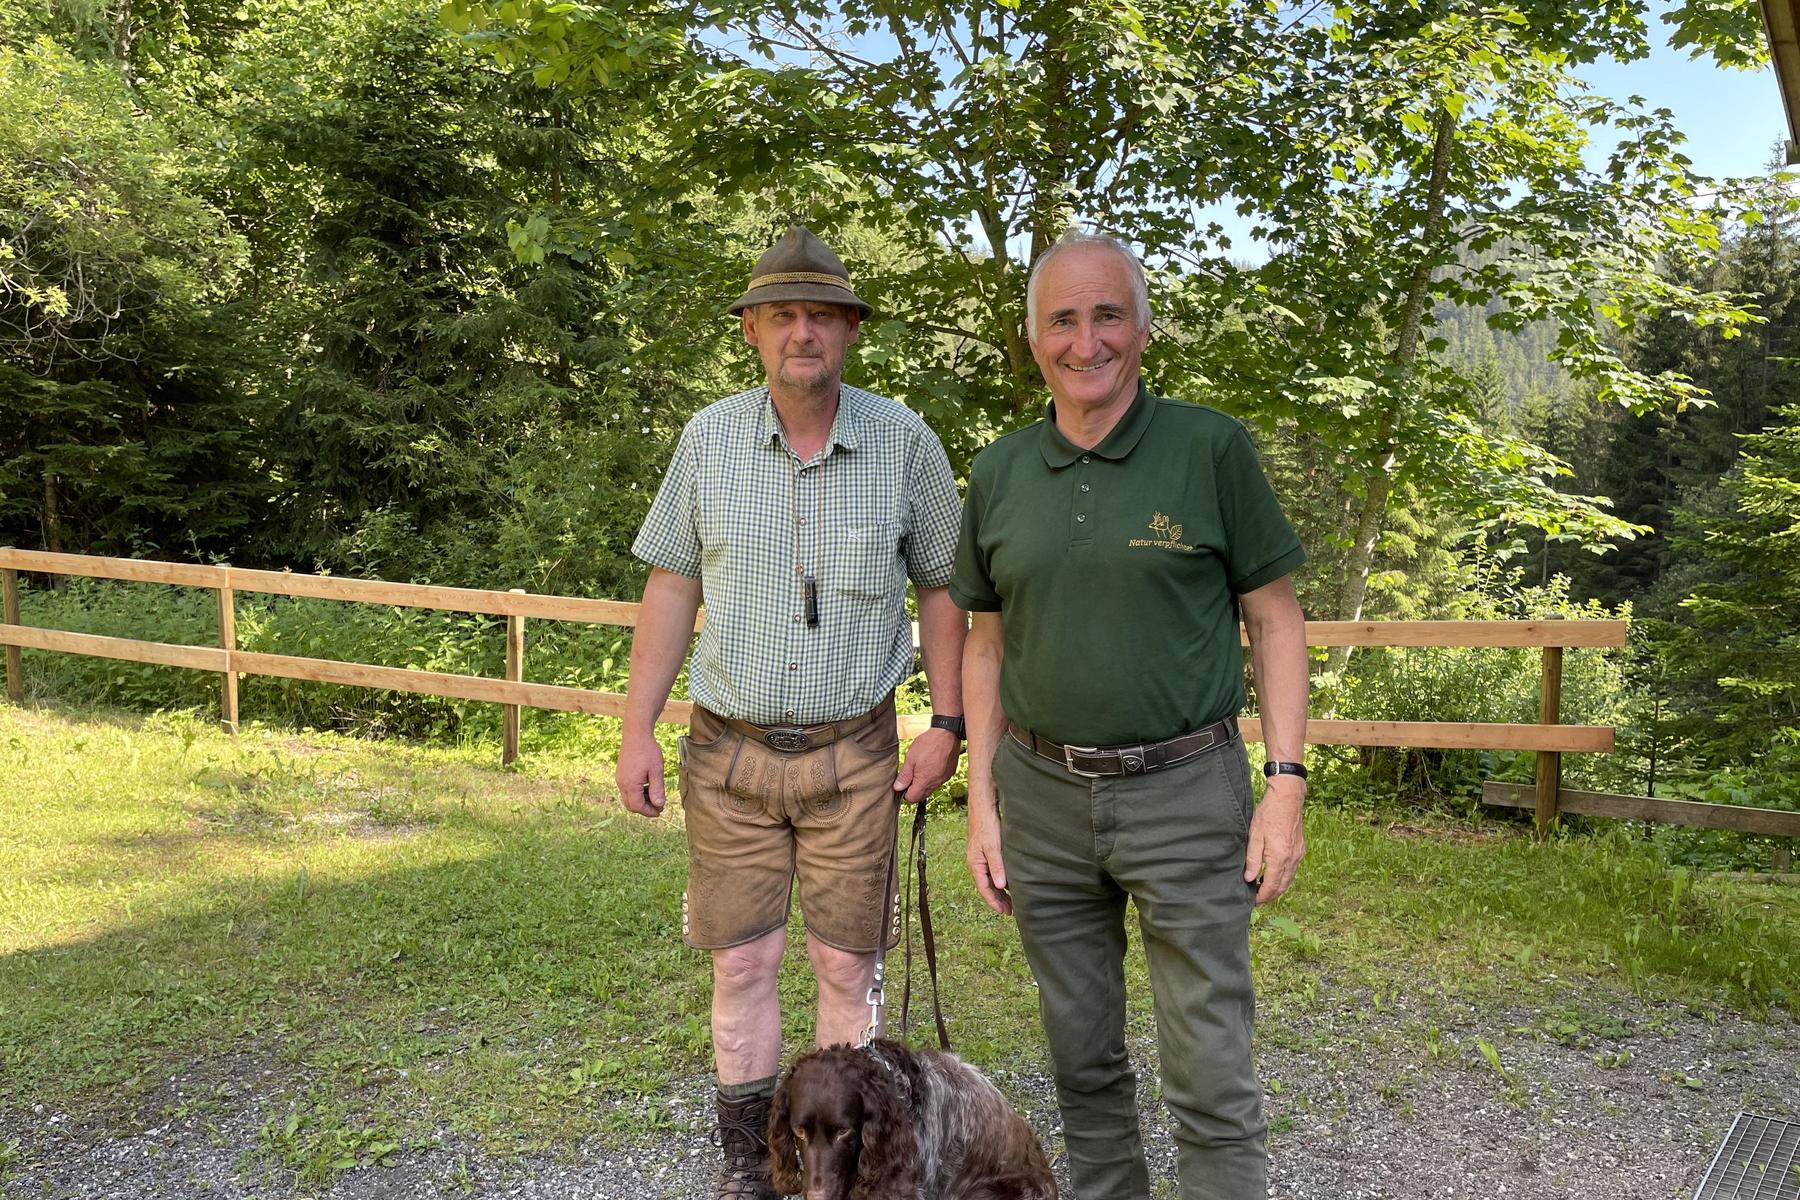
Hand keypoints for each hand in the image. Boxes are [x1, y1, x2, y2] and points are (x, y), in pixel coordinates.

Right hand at [615, 728, 667, 817]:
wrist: (636, 734)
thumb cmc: (648, 750)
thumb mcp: (657, 771)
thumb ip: (657, 790)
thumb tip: (659, 805)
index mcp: (630, 785)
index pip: (637, 807)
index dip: (649, 812)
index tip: (660, 811)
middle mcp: (622, 783)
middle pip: (631, 805)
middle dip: (644, 808)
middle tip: (658, 806)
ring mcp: (620, 778)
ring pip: (628, 798)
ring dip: (641, 800)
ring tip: (655, 795)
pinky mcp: (621, 774)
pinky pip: (627, 789)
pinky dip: (637, 793)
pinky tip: (648, 786)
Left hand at [893, 726, 959, 804]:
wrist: (947, 733)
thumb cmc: (928, 744)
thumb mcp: (910, 758)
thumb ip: (904, 775)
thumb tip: (898, 788)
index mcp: (924, 781)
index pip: (913, 798)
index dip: (906, 793)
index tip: (904, 783)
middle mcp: (936, 783)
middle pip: (922, 795)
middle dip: (915, 789)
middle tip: (911, 774)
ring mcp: (944, 778)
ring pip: (931, 788)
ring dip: (924, 782)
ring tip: (921, 767)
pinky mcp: (949, 773)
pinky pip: (939, 780)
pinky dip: (933, 776)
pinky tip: (930, 764)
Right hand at [965, 788, 1011, 914]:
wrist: (983, 805)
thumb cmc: (987, 824)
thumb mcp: (993, 846)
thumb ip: (997, 866)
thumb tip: (1001, 887)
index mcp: (975, 864)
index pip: (984, 889)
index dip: (995, 902)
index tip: (1006, 912)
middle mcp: (976, 863)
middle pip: (987, 887)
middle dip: (998, 900)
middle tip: (1011, 911)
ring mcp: (981, 857)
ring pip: (990, 880)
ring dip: (1000, 891)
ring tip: (1012, 901)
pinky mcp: (987, 851)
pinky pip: (993, 871)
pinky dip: (1001, 880)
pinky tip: (1009, 882)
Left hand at [1244, 776, 1304, 904]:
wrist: (1287, 799)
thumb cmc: (1268, 815)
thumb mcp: (1254, 836)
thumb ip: (1252, 859)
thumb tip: (1249, 878)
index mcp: (1279, 858)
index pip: (1271, 885)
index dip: (1262, 896)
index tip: (1253, 901)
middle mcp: (1292, 859)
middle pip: (1282, 886)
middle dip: (1270, 896)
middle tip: (1257, 899)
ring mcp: (1298, 855)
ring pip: (1289, 880)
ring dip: (1277, 888)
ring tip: (1264, 890)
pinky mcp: (1300, 850)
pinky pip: (1292, 870)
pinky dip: (1284, 878)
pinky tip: (1274, 876)